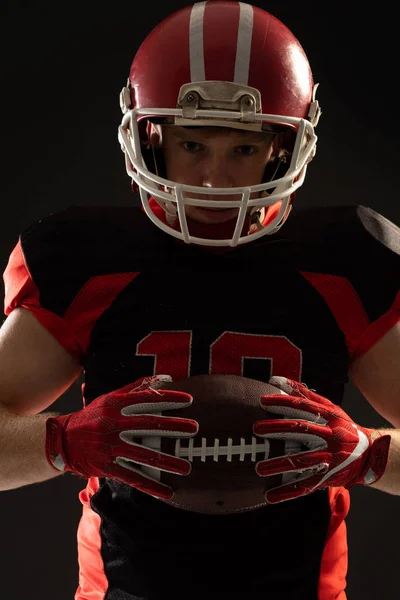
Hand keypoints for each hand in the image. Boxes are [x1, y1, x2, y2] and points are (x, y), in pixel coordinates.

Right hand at [45, 375, 198, 499]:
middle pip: (148, 425)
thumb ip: (137, 388)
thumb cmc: (93, 416)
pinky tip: (167, 492)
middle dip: (173, 427)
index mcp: (116, 405)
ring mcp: (110, 446)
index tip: (189, 400)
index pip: (147, 399)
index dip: (169, 398)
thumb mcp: (111, 397)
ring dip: (167, 462)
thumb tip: (166, 378)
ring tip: (187, 468)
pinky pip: (133, 477)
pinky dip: (151, 486)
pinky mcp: (107, 466)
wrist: (62, 440)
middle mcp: (113, 424)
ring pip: (143, 454)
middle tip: (194, 429)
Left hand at [253, 376, 390, 503]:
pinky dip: (287, 492)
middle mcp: (330, 435)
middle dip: (277, 429)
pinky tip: (269, 496)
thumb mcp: (329, 407)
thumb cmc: (343, 426)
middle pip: (301, 430)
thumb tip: (276, 380)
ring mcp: (330, 457)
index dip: (282, 402)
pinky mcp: (328, 477)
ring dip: (280, 465)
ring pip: (303, 461)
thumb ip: (304, 394)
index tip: (262, 401)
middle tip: (255, 429)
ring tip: (259, 468)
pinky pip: (305, 485)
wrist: (369, 454)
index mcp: (329, 417)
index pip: (303, 406)